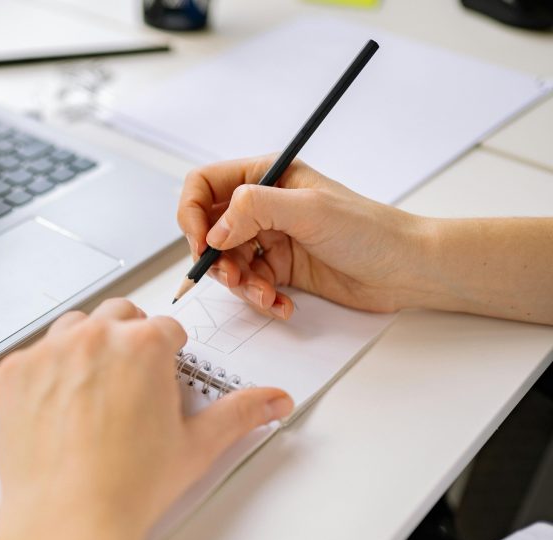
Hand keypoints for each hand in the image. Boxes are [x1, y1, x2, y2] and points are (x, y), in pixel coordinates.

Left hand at [0, 298, 292, 539]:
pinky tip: (59, 411)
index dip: (170, 355)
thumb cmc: (128, 487)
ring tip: (95, 393)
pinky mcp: (15, 373)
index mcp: (143, 345)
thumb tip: (273, 400)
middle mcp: (93, 337)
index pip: (166, 328)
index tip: (163, 378)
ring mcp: (49, 352)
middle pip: (119, 316)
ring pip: (73, 328)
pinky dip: (46, 375)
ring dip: (87, 347)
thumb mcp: (196, 446)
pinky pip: (34, 357)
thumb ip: (239, 413)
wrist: (67, 521)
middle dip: (130, 340)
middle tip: (132, 383)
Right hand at [178, 155, 430, 318]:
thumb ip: (255, 209)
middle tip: (234, 277)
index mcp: (267, 176)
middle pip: (208, 230)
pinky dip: (260, 299)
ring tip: (266, 295)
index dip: (192, 213)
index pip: (204, 185)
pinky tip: (282, 304)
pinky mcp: (280, 269)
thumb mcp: (309, 210)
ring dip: (240, 285)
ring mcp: (270, 239)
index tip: (202, 242)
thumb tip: (214, 230)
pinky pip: (250, 286)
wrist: (406, 270)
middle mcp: (263, 206)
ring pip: (227, 263)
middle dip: (216, 259)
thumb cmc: (370, 230)